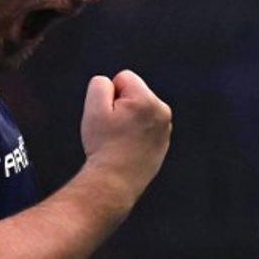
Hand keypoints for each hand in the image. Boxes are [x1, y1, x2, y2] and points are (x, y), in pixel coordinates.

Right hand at [80, 70, 171, 206]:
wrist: (115, 181)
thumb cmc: (103, 146)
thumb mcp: (93, 109)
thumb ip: (100, 85)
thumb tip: (111, 83)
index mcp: (147, 100)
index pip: (124, 77)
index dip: (110, 94)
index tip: (109, 116)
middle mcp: (162, 111)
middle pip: (134, 93)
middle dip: (122, 106)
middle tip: (113, 129)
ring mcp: (165, 128)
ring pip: (140, 110)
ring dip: (129, 119)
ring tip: (120, 140)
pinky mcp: (163, 142)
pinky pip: (145, 127)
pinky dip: (136, 133)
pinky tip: (128, 148)